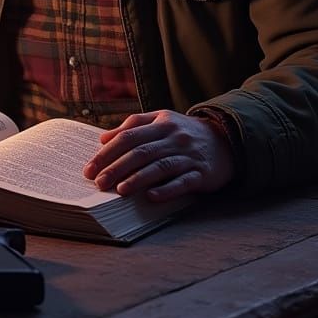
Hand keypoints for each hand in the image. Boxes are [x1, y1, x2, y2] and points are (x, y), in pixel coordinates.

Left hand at [82, 110, 235, 201]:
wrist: (227, 140)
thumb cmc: (185, 132)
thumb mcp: (161, 120)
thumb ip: (133, 125)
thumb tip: (103, 138)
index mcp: (161, 123)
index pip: (128, 136)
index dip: (107, 152)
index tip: (90, 168)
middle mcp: (174, 137)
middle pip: (141, 152)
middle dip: (117, 168)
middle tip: (99, 183)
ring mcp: (189, 155)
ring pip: (160, 166)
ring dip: (138, 178)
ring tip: (120, 190)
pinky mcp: (202, 173)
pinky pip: (183, 182)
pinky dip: (167, 189)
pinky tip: (151, 197)